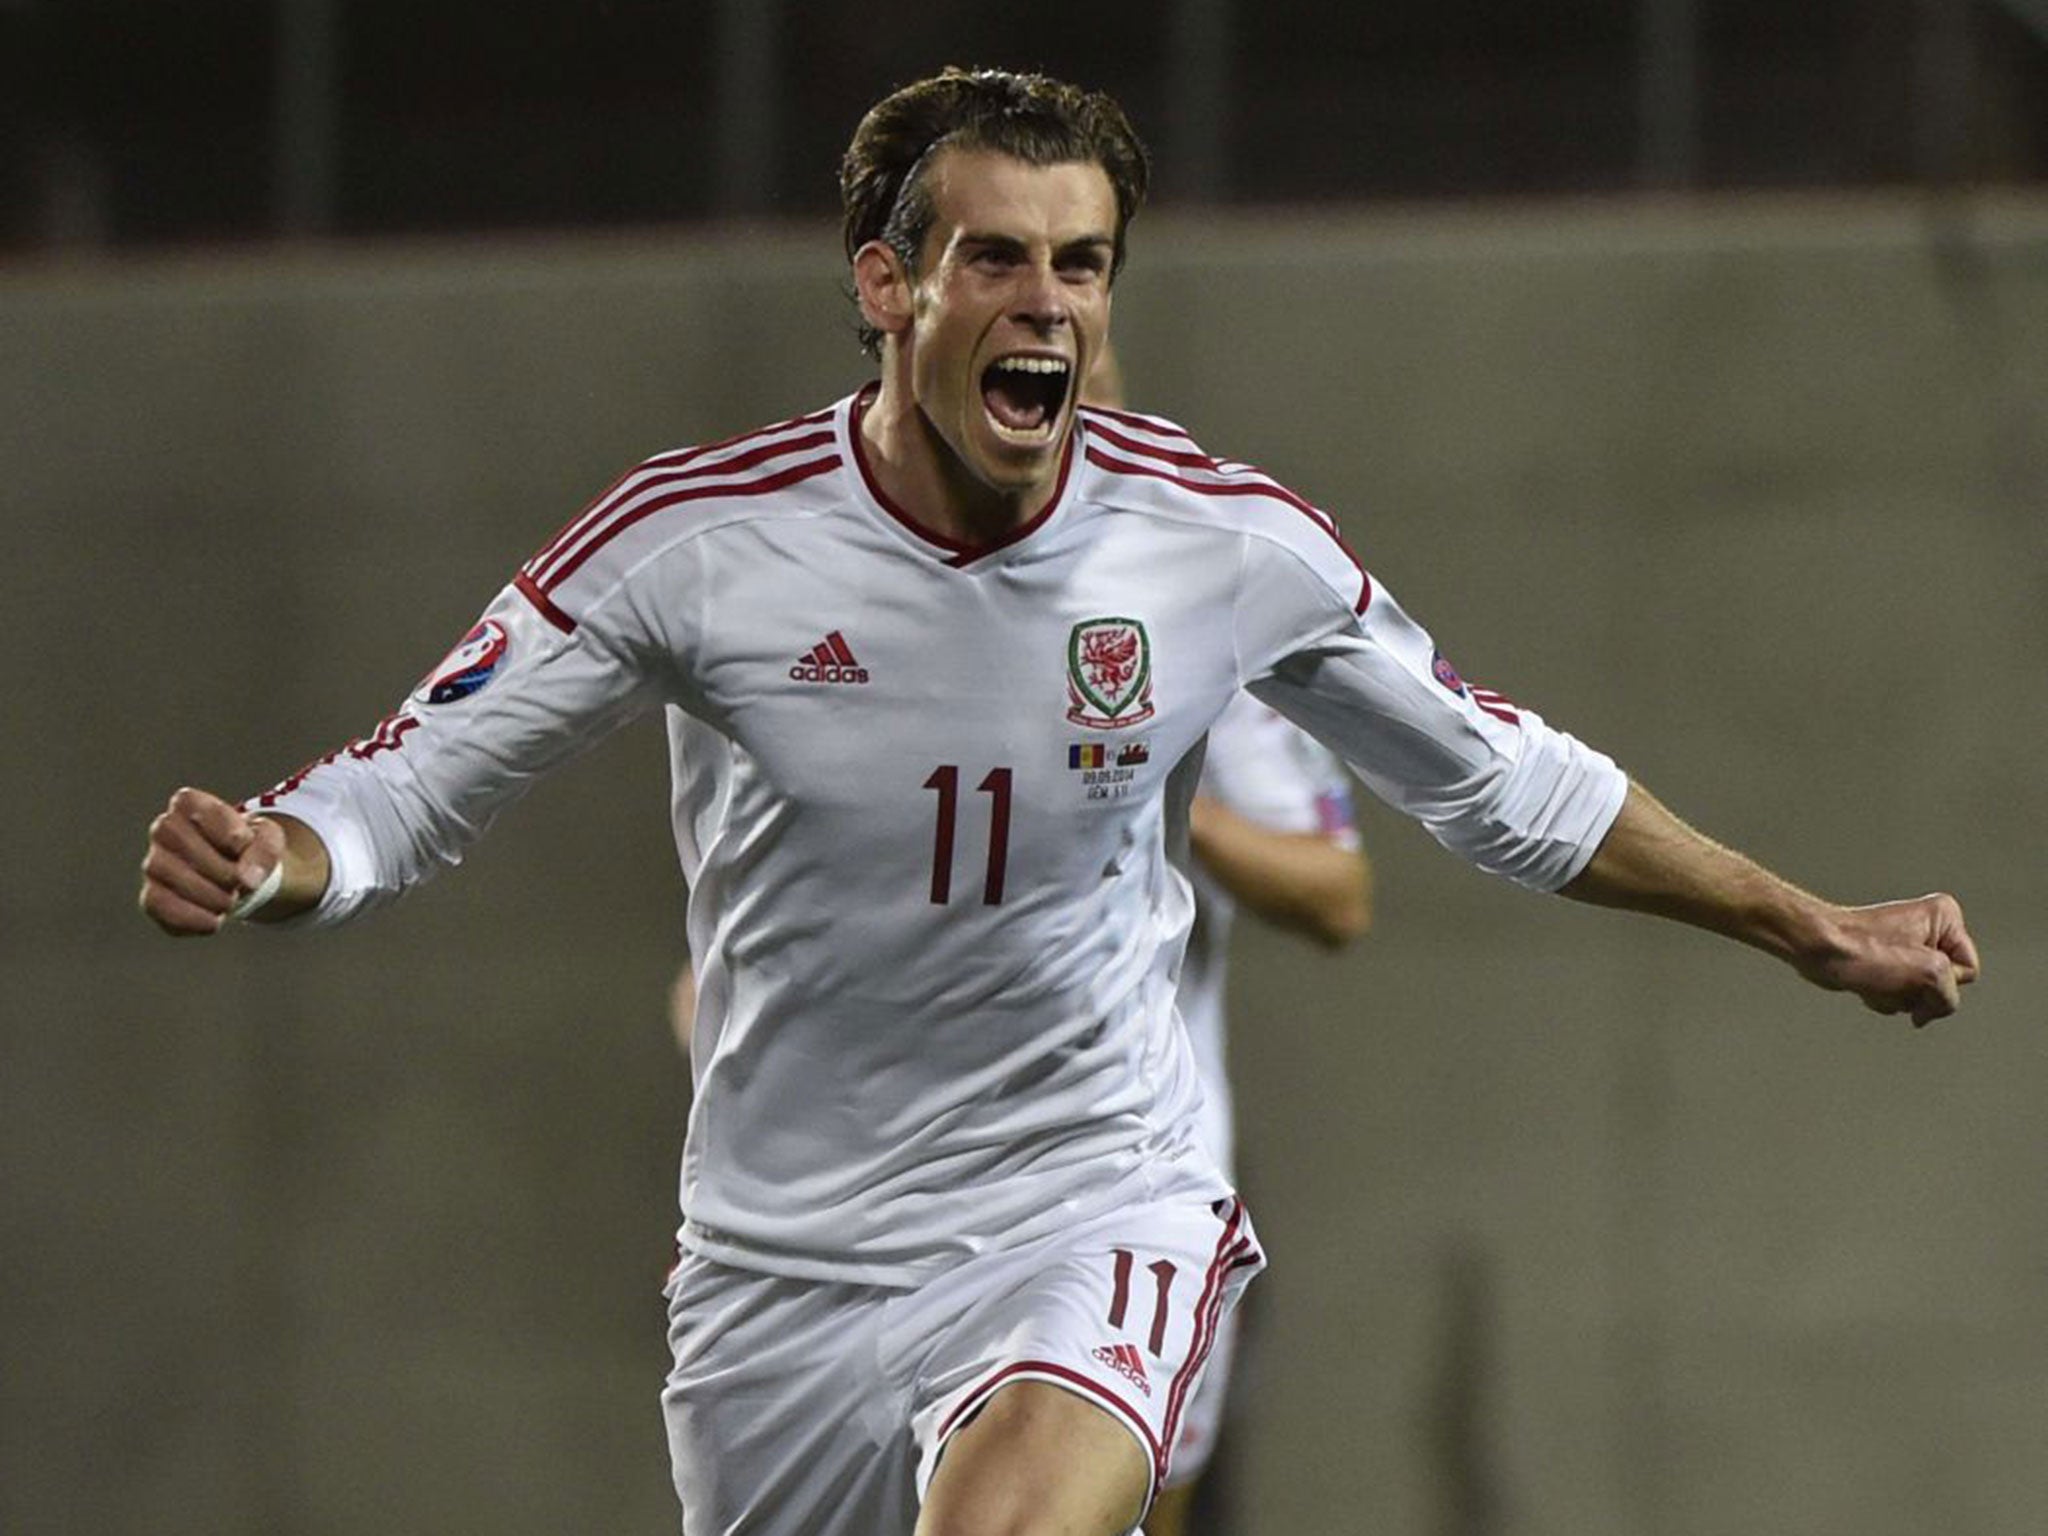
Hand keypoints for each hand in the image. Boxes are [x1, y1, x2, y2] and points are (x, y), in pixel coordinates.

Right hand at [139, 787, 285, 935]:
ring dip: (208, 895)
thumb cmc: (250, 847)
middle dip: (220, 870)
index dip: (230, 834)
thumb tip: (246, 880)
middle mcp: (164, 828)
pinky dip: (190, 918)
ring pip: (167, 874)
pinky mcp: (151, 895)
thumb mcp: (269, 839)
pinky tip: (214, 921)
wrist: (240, 875)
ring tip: (229, 901)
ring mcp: (153, 862)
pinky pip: (158, 905)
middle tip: (240, 883)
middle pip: (181, 843)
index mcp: (190, 803)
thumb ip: (265, 851)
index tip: (245, 846)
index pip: (202, 812)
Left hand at [1796, 893, 1980, 1027]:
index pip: (1967, 971)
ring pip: (1919, 994)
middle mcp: (1928, 928)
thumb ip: (1949, 998)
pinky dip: (1882, 997)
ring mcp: (1906, 947)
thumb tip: (1926, 1013)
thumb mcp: (1929, 975)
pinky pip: (1898, 995)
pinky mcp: (1885, 964)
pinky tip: (1864, 984)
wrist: (1817, 950)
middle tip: (1891, 975)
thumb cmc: (1863, 951)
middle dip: (1916, 992)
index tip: (1913, 968)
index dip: (1943, 980)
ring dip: (1897, 997)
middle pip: (1944, 986)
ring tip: (1875, 978)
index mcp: (1945, 917)